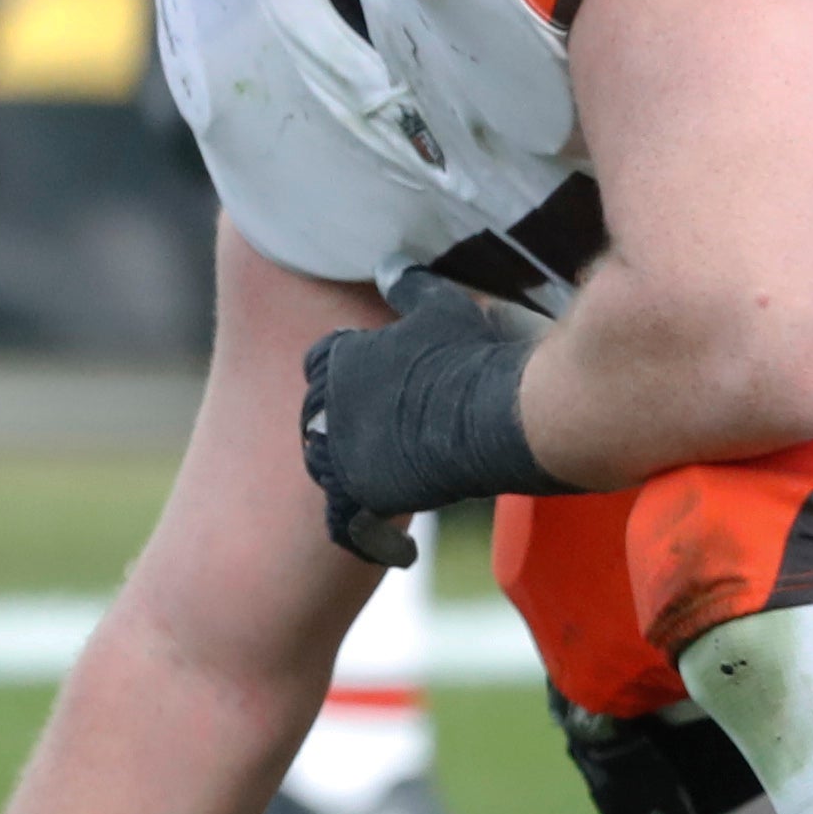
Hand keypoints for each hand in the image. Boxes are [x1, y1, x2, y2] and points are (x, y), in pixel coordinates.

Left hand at [300, 282, 557, 567]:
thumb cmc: (470, 354)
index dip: (342, 370)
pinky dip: (362, 533)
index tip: (368, 378)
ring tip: (376, 472)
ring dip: (344, 467)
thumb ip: (408, 285)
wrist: (496, 413)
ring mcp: (341, 454)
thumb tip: (389, 265)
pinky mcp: (363, 494)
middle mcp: (327, 407)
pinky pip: (345, 520)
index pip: (320, 363)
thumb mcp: (440, 306)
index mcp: (336, 358)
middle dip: (340, 419)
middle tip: (378, 428)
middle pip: (317, 415)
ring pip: (325, 464)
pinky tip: (393, 548)